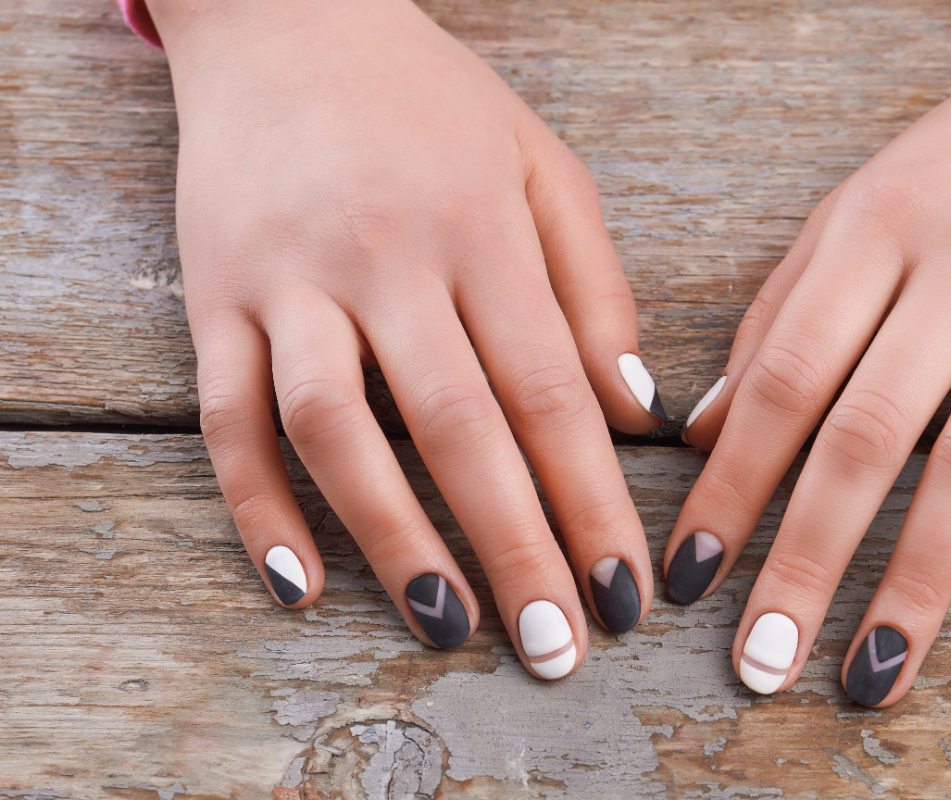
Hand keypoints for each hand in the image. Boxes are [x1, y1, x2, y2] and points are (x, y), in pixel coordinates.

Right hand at [150, 0, 663, 679]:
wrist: (290, 23)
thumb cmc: (434, 108)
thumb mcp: (543, 170)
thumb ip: (596, 292)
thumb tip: (635, 418)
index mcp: (481, 228)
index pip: (550, 391)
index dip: (592, 502)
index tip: (625, 590)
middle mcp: (384, 257)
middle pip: (457, 426)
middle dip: (515, 547)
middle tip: (556, 650)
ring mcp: (289, 279)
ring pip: (336, 429)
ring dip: (393, 539)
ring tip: (448, 628)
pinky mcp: (213, 295)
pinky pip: (226, 415)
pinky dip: (256, 504)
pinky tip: (300, 582)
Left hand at [668, 0, 950, 703]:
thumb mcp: (858, 210)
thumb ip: (779, 312)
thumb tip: (705, 428)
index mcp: (873, 233)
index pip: (783, 377)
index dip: (730, 483)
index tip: (688, 574)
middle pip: (868, 435)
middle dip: (805, 558)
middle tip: (760, 665)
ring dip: (920, 582)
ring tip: (871, 674)